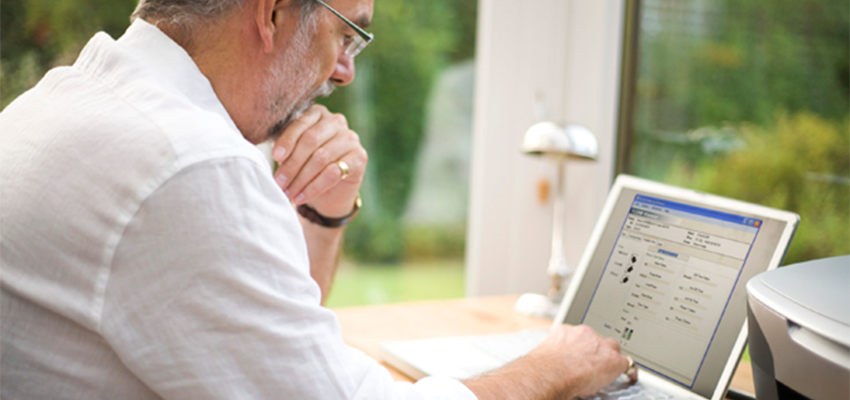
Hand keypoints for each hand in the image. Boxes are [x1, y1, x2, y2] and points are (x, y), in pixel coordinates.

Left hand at [271, 105, 366, 216]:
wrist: (330, 191)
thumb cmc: (306, 166)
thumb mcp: (293, 152)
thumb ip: (284, 145)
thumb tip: (271, 153)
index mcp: (318, 113)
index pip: (301, 123)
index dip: (287, 141)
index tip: (275, 157)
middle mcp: (337, 121)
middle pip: (311, 141)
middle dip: (292, 164)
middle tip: (278, 183)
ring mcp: (351, 138)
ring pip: (321, 158)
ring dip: (301, 179)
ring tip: (287, 193)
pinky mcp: (360, 157)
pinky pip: (334, 173)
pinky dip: (314, 188)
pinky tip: (301, 197)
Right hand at [463, 325, 634, 399]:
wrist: (552, 373)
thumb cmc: (542, 367)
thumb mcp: (544, 351)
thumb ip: (551, 349)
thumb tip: (539, 360)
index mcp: (566, 331)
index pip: (580, 335)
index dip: (583, 347)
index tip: (581, 354)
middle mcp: (584, 333)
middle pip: (598, 338)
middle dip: (598, 350)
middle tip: (592, 364)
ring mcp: (600, 345)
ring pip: (613, 349)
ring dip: (608, 359)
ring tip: (602, 372)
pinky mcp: (612, 359)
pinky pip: (625, 364)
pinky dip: (623, 371)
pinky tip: (623, 376)